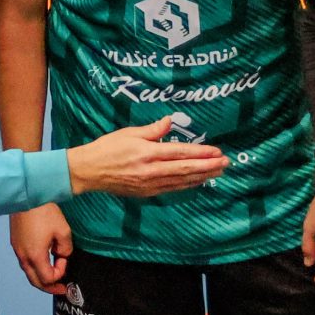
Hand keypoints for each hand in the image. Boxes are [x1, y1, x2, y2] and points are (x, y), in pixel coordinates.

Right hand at [11, 204, 74, 295]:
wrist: (27, 194)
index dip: (60, 274)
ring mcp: (17, 249)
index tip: (64, 259)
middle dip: (49, 287)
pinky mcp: (15, 242)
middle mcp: (23, 256)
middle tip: (61, 288)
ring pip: (28, 272)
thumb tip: (62, 254)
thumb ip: (66, 248)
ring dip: (41, 277)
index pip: (48, 278)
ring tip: (52, 275)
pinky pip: (25, 262)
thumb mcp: (63, 231)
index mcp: (35, 256)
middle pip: (35, 281)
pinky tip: (43, 259)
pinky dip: (35, 266)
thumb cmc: (44, 212)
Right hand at [64, 118, 226, 197]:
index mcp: (148, 153)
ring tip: (218, 172)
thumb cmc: (107, 148)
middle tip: (226, 163)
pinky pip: (172, 189)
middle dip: (208, 166)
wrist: (89, 171)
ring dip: (202, 176)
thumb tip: (170, 121)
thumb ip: (152, 130)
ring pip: (182, 181)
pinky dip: (188, 185)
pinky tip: (198, 181)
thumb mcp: (129, 133)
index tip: (217, 151)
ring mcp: (150, 184)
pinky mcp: (147, 193)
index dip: (201, 153)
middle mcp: (152, 170)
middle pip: (186, 168)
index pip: (181, 153)